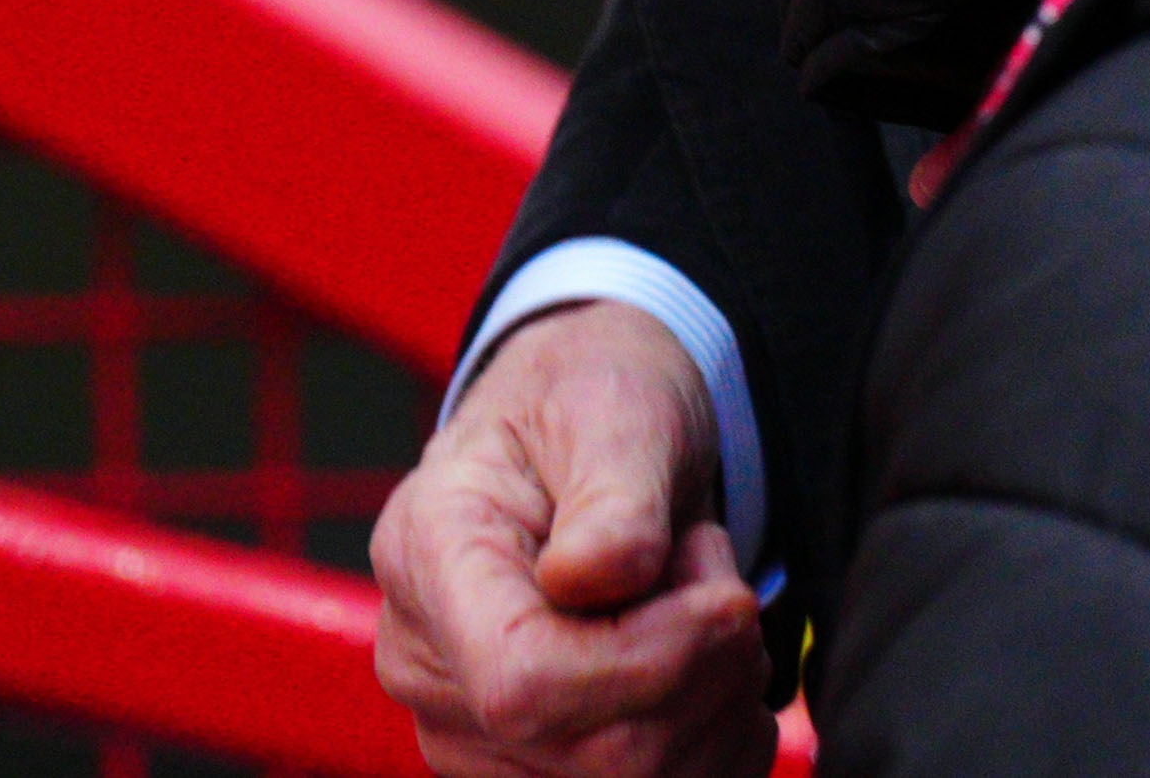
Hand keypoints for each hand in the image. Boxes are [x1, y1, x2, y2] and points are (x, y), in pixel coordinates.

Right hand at [369, 299, 773, 777]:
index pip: (522, 681)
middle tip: (719, 576)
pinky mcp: (523, 767)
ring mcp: (467, 731)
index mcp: (429, 554)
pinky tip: (712, 667)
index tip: (724, 597)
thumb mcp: (616, 410)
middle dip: (703, 671)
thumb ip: (613, 495)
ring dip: (718, 705)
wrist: (584, 439)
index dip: (649, 662)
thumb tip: (590, 577)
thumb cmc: (592, 407)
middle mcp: (425, 663)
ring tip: (706, 605)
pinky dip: (716, 744)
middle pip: (593, 753)